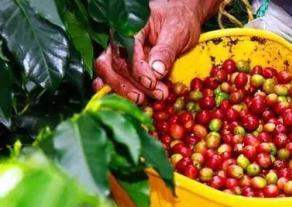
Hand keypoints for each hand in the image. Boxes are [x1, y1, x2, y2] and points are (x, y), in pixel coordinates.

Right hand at [93, 0, 219, 103]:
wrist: (180, 17)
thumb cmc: (178, 20)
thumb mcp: (177, 32)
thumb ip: (166, 51)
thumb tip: (156, 72)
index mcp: (131, 28)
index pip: (128, 52)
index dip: (138, 71)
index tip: (152, 83)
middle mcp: (120, 41)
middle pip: (115, 65)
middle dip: (134, 84)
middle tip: (157, 95)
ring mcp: (119, 54)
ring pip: (108, 73)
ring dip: (124, 90)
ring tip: (145, 101)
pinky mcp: (123, 66)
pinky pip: (111, 78)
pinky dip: (114, 90)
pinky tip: (121, 99)